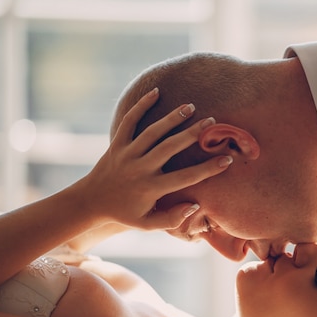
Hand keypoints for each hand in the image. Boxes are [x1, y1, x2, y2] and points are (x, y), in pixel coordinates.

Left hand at [74, 88, 230, 230]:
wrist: (90, 202)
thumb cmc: (125, 213)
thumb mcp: (147, 224)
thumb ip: (172, 219)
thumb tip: (195, 206)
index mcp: (150, 189)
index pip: (185, 178)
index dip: (208, 169)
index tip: (227, 160)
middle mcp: (139, 169)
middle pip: (169, 148)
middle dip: (192, 134)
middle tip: (212, 122)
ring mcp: (127, 154)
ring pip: (152, 132)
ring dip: (172, 118)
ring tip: (190, 106)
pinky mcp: (117, 144)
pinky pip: (129, 121)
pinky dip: (141, 106)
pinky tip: (156, 92)